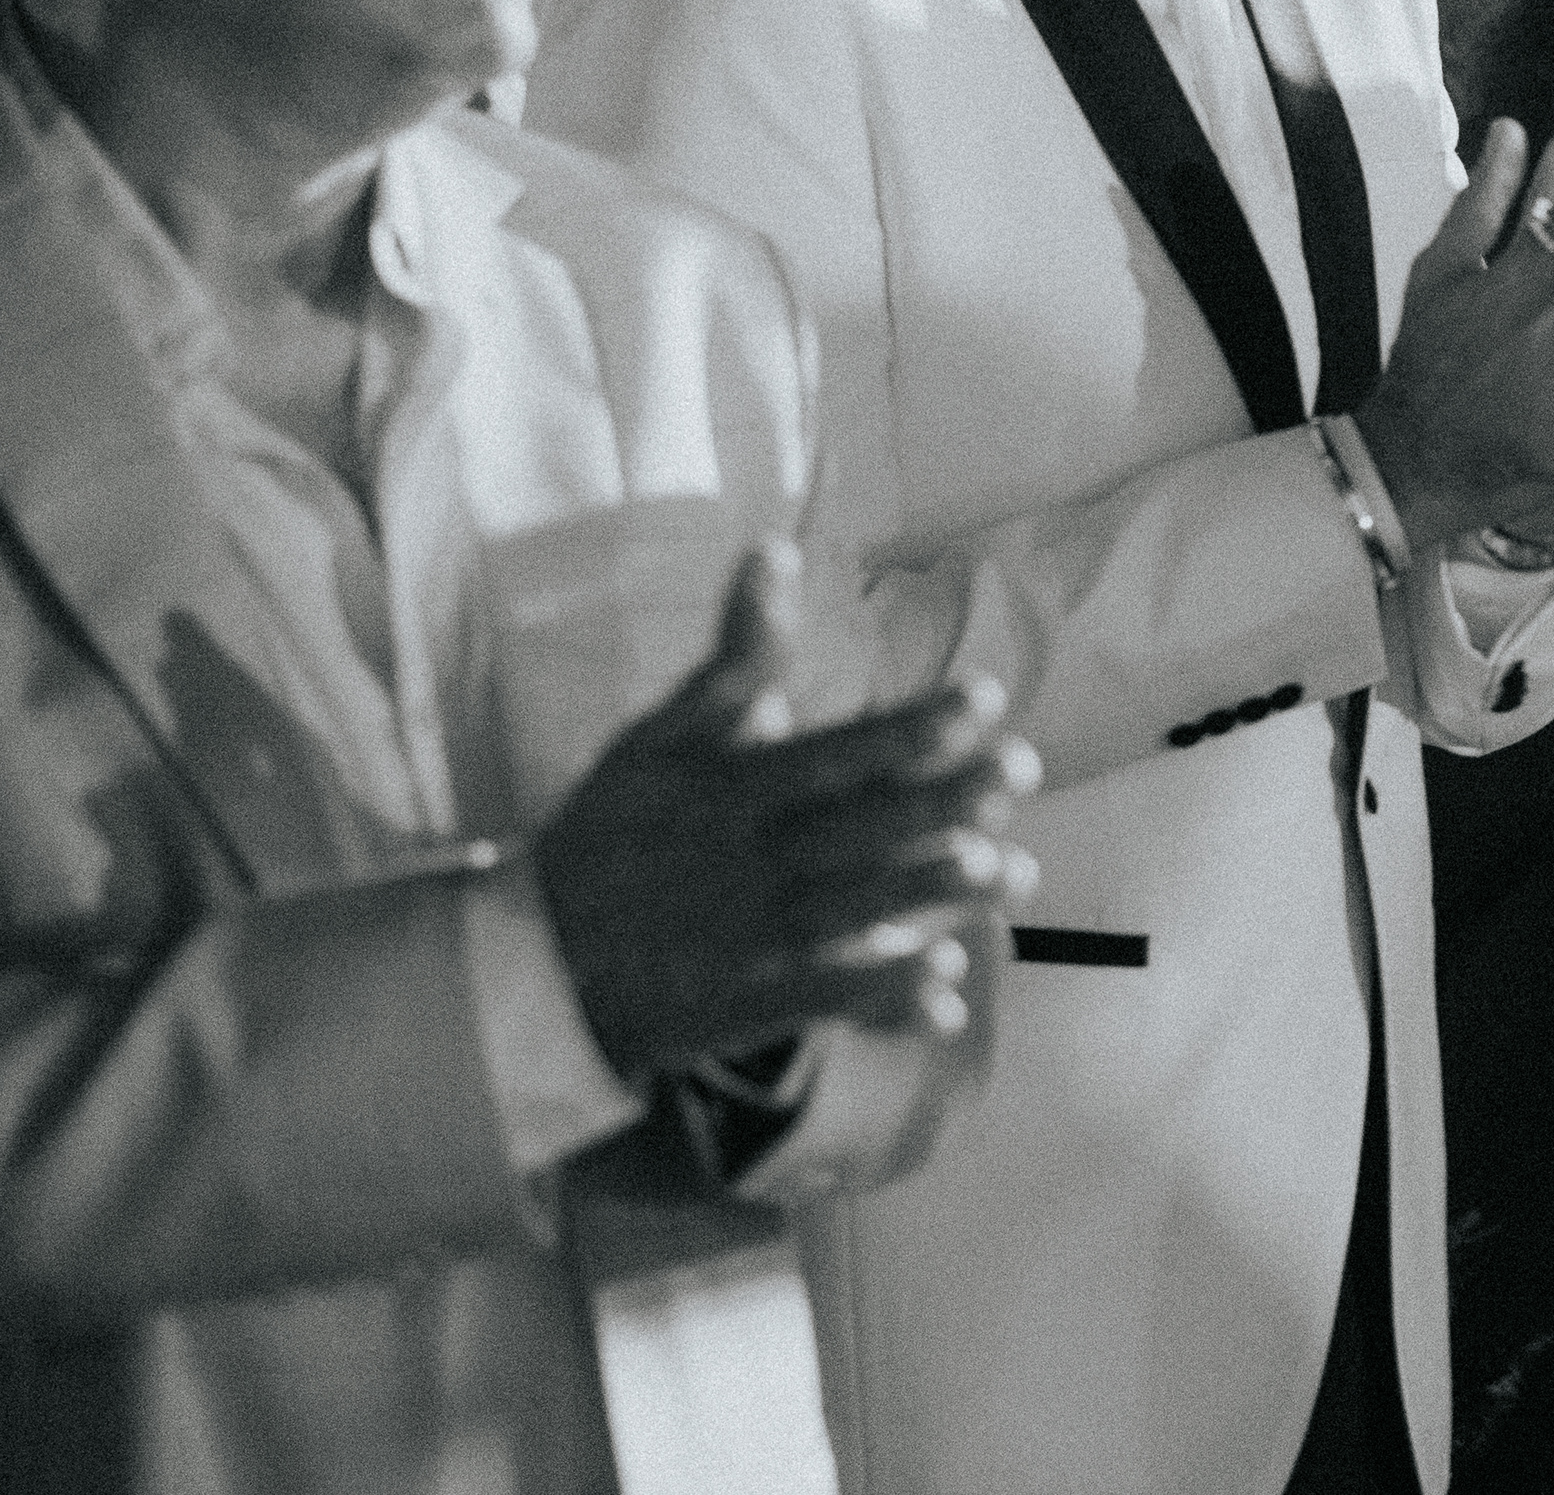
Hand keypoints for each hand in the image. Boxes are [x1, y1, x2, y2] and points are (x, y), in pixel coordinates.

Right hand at [538, 543, 1040, 1081]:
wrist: (530, 964)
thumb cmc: (610, 831)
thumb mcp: (659, 734)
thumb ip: (735, 655)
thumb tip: (777, 550)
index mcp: (727, 793)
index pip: (832, 755)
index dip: (909, 729)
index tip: (984, 698)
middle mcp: (745, 862)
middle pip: (856, 829)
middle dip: (942, 803)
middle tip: (1022, 769)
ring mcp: (749, 939)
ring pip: (853, 911)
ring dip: (931, 893)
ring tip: (1008, 872)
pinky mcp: (749, 1004)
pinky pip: (826, 1000)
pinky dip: (885, 997)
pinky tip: (950, 986)